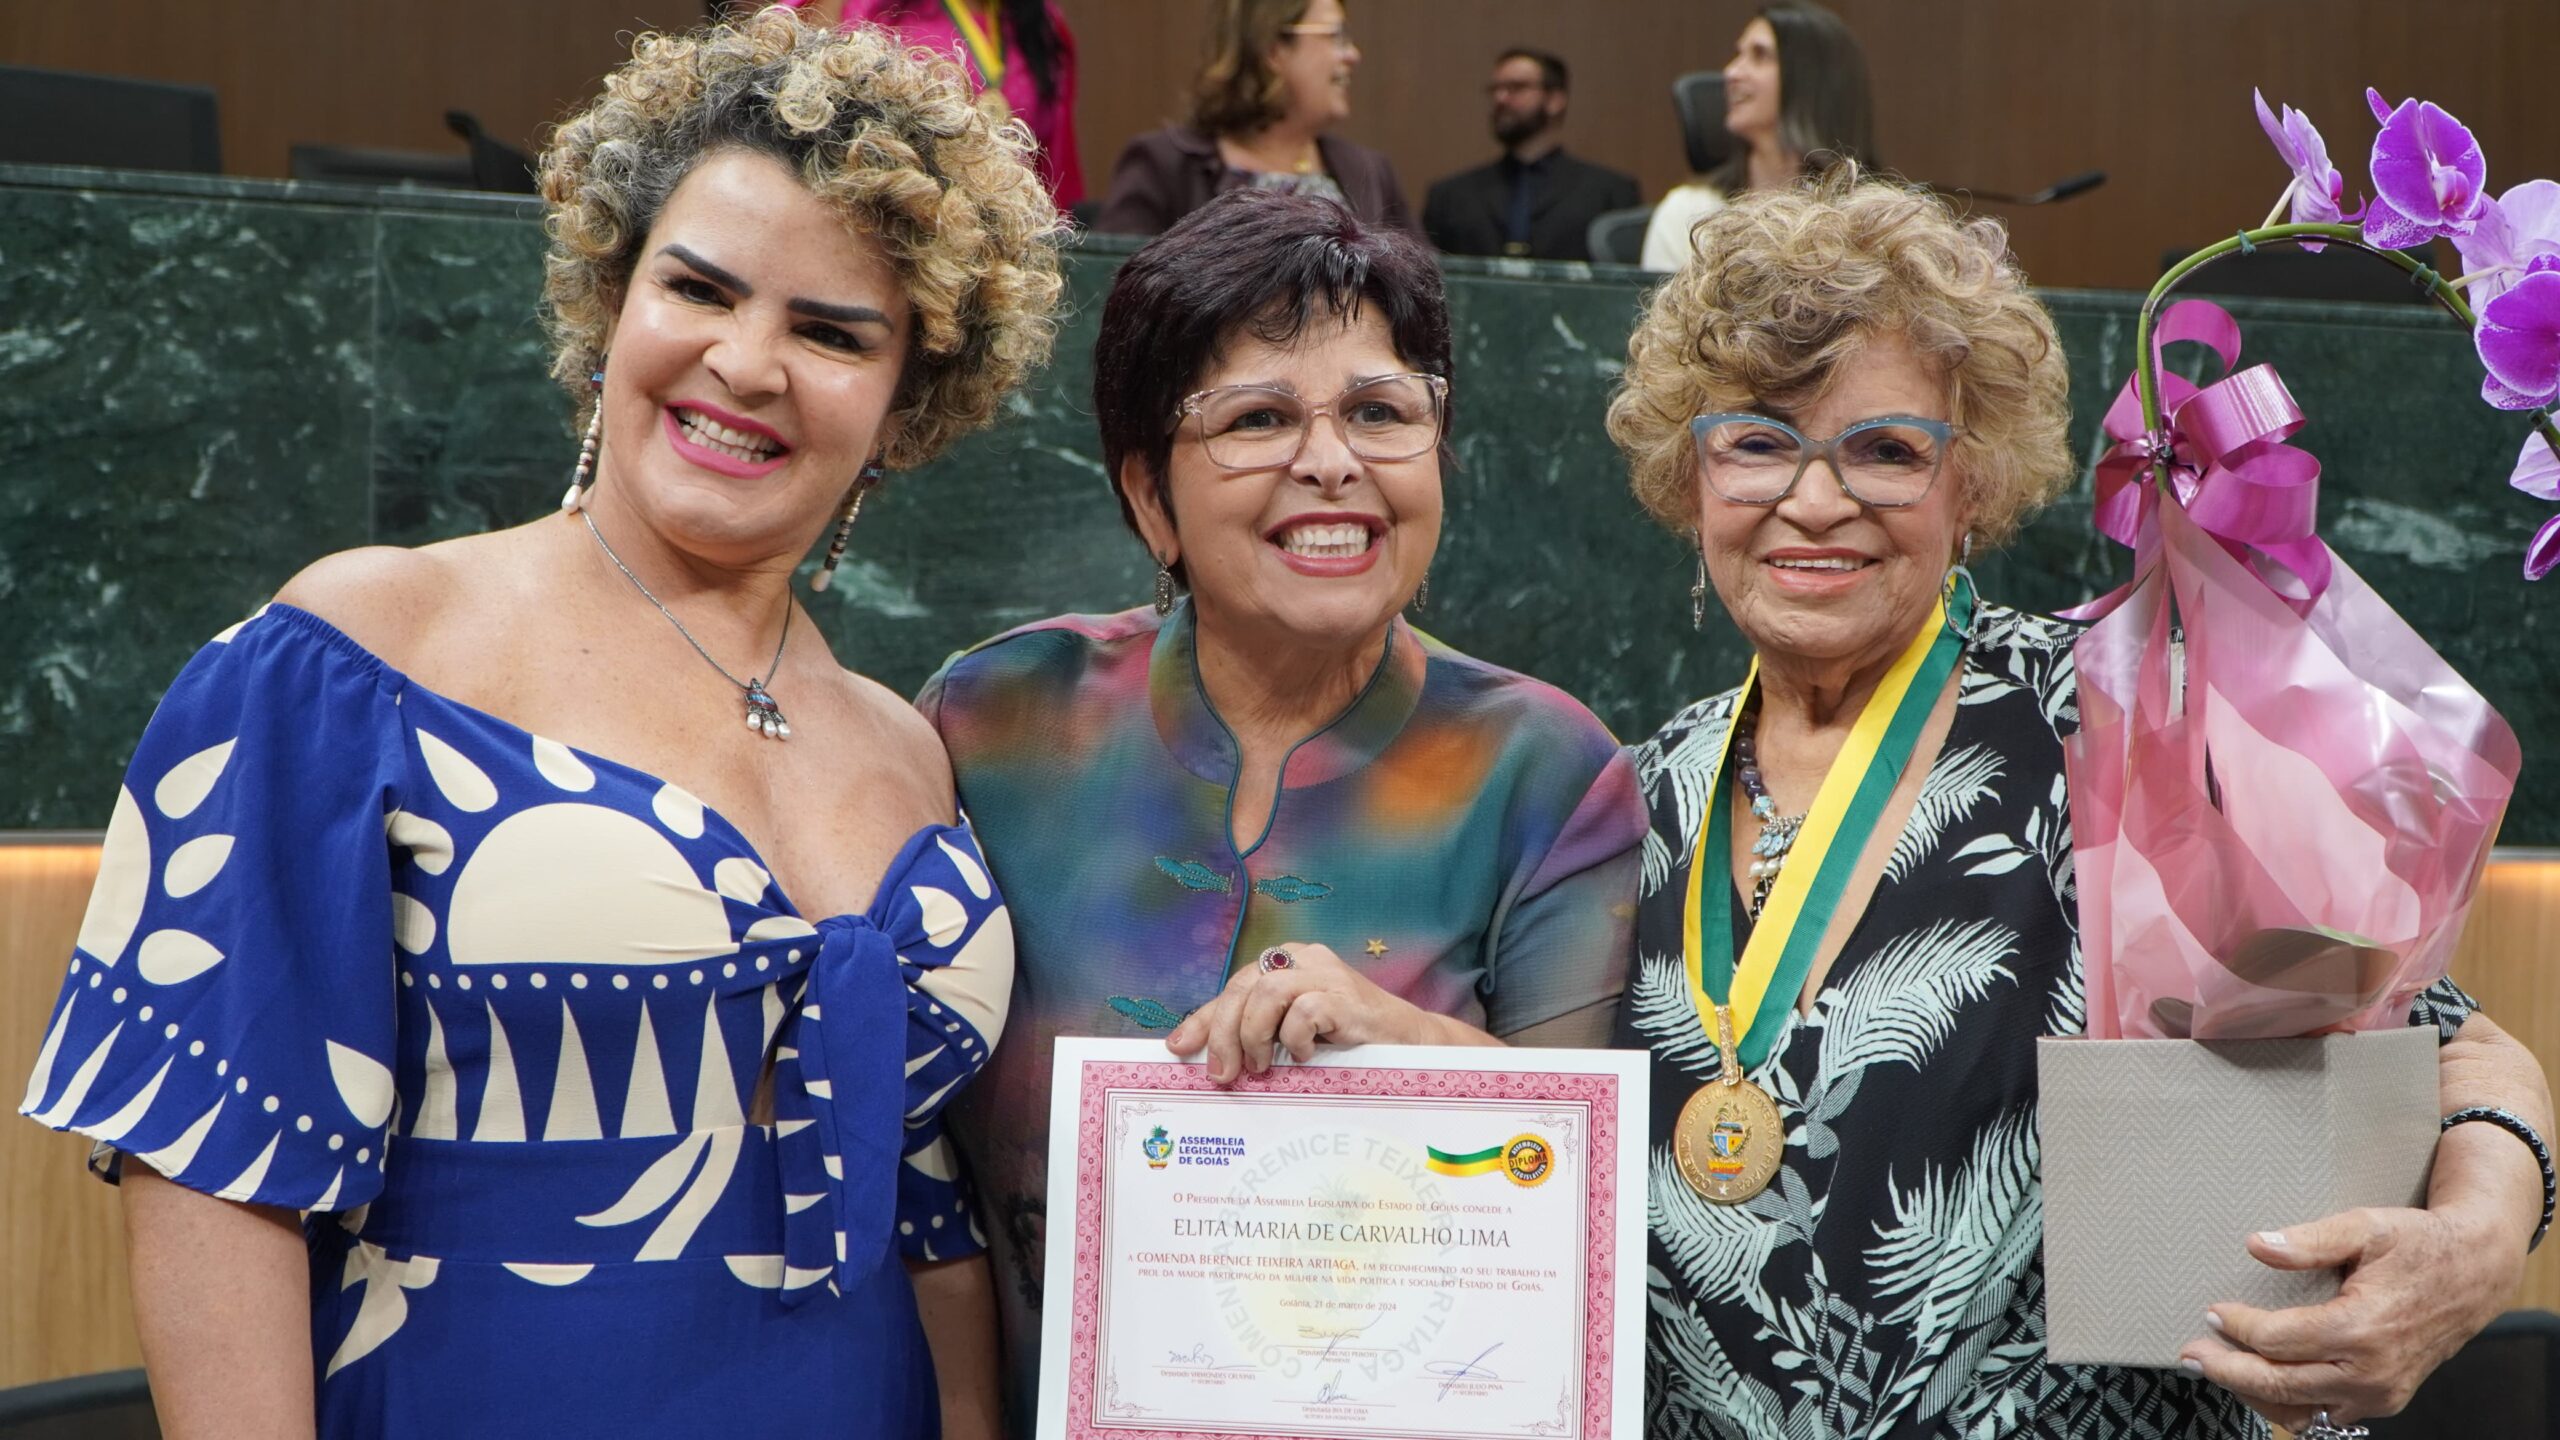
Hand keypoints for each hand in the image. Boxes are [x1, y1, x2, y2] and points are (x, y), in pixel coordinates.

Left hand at [1164, 943, 1483, 1083]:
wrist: (1409, 1043)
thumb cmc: (1347, 1041)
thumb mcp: (1295, 1035)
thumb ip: (1260, 1035)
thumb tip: (1213, 1060)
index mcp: (1285, 963)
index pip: (1232, 987)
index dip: (1202, 1018)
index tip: (1178, 1048)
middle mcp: (1302, 959)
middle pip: (1243, 986)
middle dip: (1223, 1032)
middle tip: (1223, 1073)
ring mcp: (1326, 973)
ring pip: (1268, 991)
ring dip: (1255, 1034)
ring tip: (1263, 1065)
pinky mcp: (1346, 995)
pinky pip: (1304, 1010)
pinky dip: (1296, 1037)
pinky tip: (1305, 1055)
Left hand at [2178, 1200, 2524, 1427]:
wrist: (2475, 1272)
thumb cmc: (2419, 1245)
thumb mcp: (2365, 1227)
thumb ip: (2309, 1240)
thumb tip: (2257, 1244)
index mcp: (2361, 1328)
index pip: (2276, 1340)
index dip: (2236, 1327)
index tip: (2211, 1312)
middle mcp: (2370, 1371)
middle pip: (2280, 1383)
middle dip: (2228, 1370)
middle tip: (2190, 1353)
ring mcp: (2380, 1392)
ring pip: (2301, 1409)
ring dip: (2255, 1393)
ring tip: (2218, 1368)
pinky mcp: (2385, 1399)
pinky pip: (2326, 1415)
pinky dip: (2290, 1403)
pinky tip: (2262, 1381)